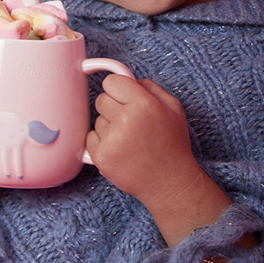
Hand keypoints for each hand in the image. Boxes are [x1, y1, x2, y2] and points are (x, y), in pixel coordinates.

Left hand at [86, 75, 200, 209]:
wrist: (169, 183)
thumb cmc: (172, 144)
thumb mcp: (173, 107)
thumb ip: (149, 87)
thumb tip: (127, 78)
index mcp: (144, 104)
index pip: (111, 82)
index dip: (119, 89)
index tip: (124, 97)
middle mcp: (126, 120)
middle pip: (101, 99)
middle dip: (113, 107)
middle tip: (131, 121)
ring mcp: (112, 140)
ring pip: (97, 120)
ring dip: (109, 126)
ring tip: (129, 139)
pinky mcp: (101, 157)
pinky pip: (90, 137)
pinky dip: (102, 142)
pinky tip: (120, 150)